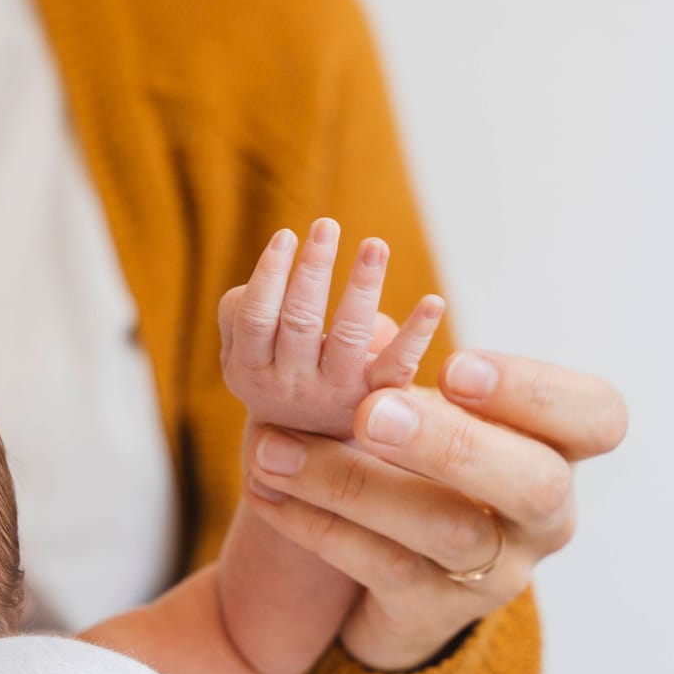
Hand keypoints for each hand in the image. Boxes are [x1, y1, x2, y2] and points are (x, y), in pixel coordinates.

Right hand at [219, 218, 444, 438]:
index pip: (255, 317)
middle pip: (300, 321)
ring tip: (374, 245)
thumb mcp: (241, 352)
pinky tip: (434, 301)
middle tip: (326, 225)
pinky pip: (398, 366)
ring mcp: (334, 394)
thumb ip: (239, 314)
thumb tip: (275, 273)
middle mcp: (288, 384)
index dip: (269, 275)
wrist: (306, 448)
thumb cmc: (273, 373)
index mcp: (249, 368)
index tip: (287, 235)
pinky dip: (418, 333)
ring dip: (362, 287)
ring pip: (349, 335)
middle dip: (312, 270)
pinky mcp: (375, 399)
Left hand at [243, 351, 627, 670]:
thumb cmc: (426, 468)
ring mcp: (497, 570)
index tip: (453, 366)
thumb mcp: (435, 418)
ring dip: (353, 483)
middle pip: (531, 483)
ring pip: (444, 531)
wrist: (406, 583)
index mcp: (558, 449)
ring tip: (274, 449)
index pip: (597, 417)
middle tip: (370, 413)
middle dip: (450, 443)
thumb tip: (366, 330)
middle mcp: (544, 515)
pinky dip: (316, 524)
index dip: (535, 390)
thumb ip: (411, 380)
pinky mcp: (436, 609)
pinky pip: (379, 567)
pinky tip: (266, 490)